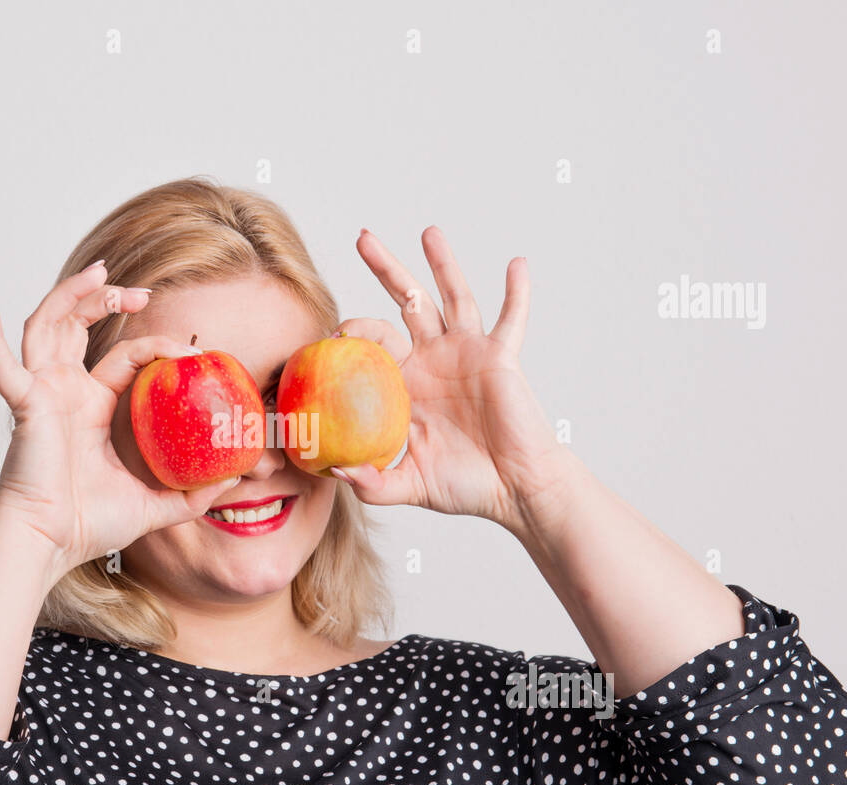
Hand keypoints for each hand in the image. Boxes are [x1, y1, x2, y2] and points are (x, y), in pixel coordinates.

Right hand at [0, 263, 241, 569]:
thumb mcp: (155, 506)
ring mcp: (42, 394)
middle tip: (139, 289)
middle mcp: (65, 392)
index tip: (189, 348)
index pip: (124, 357)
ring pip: (48, 325)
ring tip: (98, 272)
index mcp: (91, 407)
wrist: (50, 545)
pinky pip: (1, 365)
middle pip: (79, 326)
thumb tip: (237, 476)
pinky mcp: (25, 405)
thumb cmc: (88, 526)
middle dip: (106, 299)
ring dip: (69, 294)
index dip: (153, 343)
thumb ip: (194, 493)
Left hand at [331, 227, 575, 531]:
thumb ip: (370, 483)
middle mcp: (433, 359)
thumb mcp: (408, 486)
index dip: (350, 334)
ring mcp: (467, 353)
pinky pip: (511, 318)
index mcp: (405, 383)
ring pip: (452, 296)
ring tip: (428, 231)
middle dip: (385, 269)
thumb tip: (333, 469)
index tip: (330, 333)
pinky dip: (517, 292)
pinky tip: (516, 263)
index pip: (371, 344)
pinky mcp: (500, 357)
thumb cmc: (465, 486)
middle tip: (363, 237)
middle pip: (405, 302)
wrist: (514, 490)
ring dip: (442, 263)